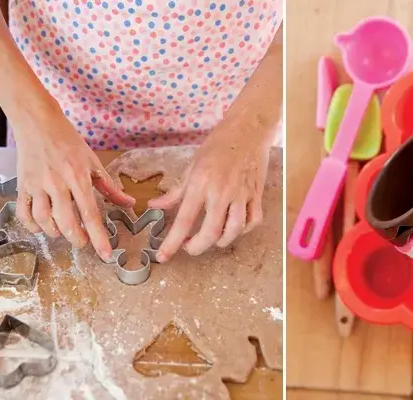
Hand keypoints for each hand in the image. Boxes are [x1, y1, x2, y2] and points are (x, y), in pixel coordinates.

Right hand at [14, 109, 134, 258]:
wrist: (38, 123)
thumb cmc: (69, 142)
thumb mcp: (94, 163)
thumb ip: (110, 188)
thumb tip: (129, 204)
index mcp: (79, 178)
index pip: (91, 214)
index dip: (99, 237)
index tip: (106, 254)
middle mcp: (57, 183)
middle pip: (67, 222)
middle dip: (78, 239)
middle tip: (84, 242)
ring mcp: (38, 185)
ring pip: (44, 220)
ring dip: (56, 233)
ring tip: (65, 232)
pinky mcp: (23, 186)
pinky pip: (24, 213)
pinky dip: (33, 225)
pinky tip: (43, 226)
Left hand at [150, 118, 271, 260]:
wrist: (247, 130)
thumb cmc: (218, 145)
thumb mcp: (192, 166)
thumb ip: (176, 191)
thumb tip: (155, 205)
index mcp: (201, 183)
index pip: (184, 220)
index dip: (172, 242)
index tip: (163, 257)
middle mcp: (222, 191)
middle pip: (211, 233)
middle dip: (197, 247)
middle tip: (189, 247)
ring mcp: (242, 194)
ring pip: (234, 230)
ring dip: (221, 241)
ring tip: (212, 239)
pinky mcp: (257, 194)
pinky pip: (253, 221)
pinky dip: (244, 229)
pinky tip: (234, 227)